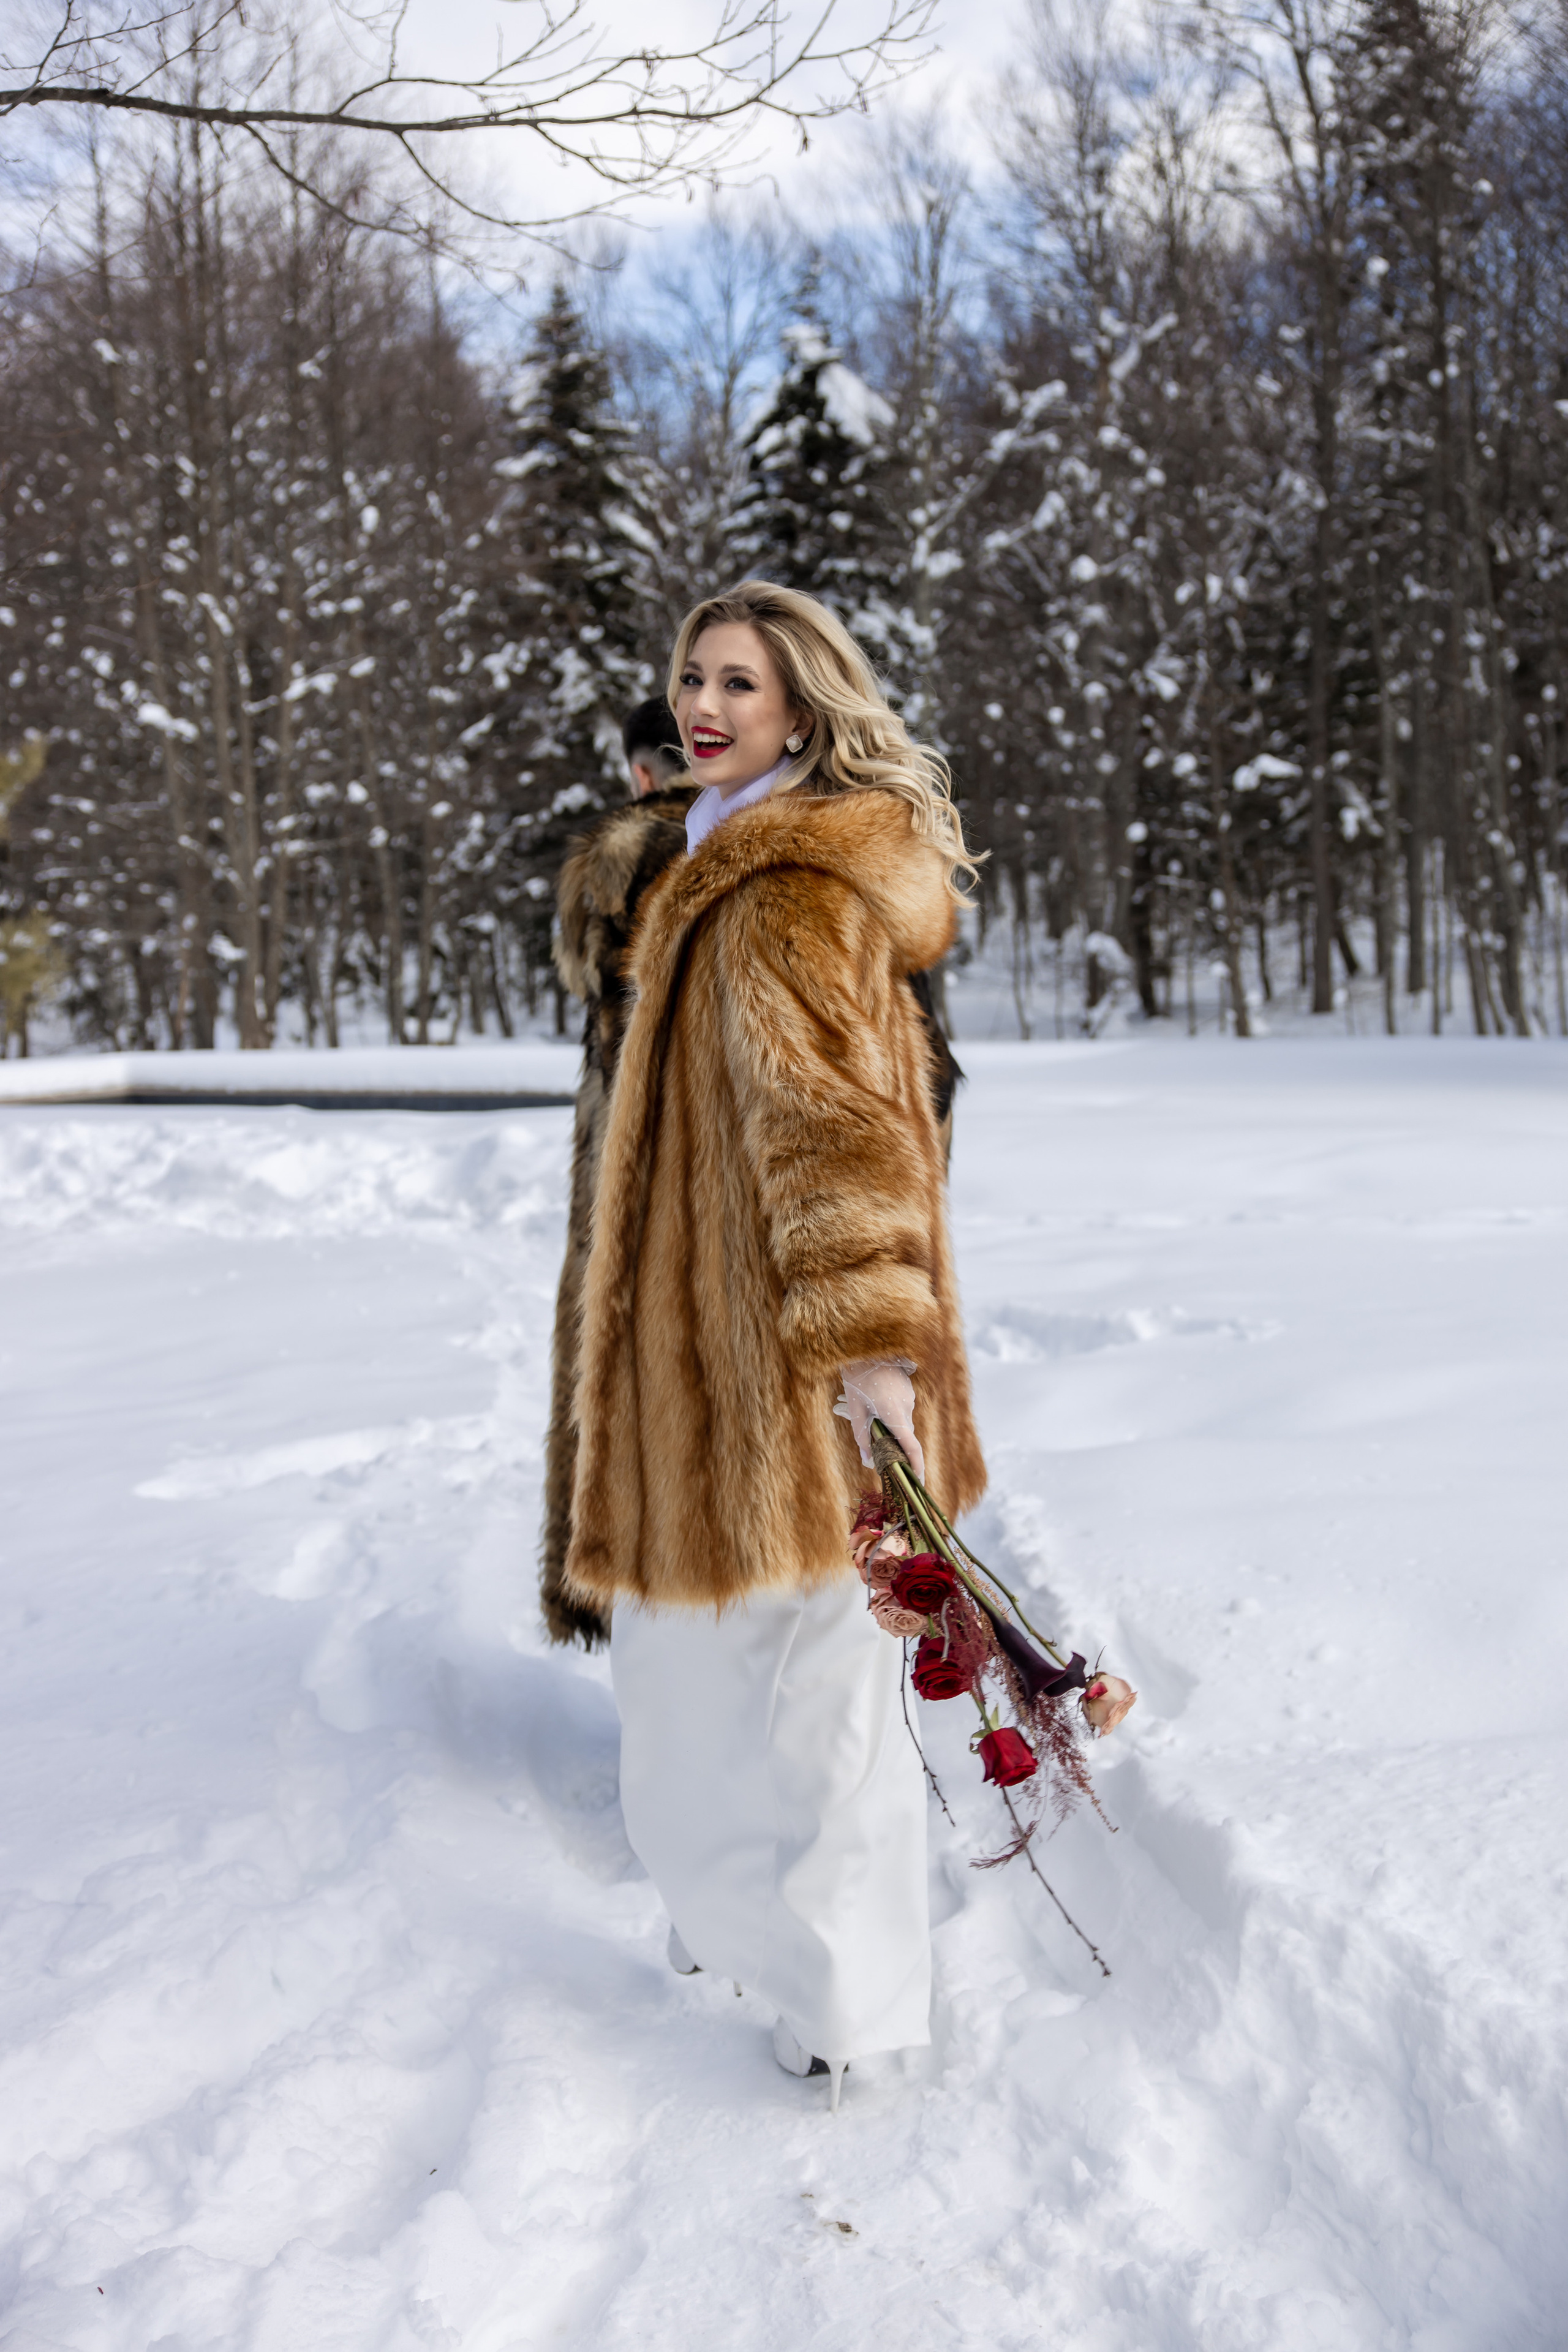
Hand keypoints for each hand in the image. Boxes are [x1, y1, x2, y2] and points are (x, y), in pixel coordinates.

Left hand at [833, 1357, 924, 1483]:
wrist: (864, 1345)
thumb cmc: (856, 1377)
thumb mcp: (855, 1409)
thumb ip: (862, 1436)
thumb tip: (868, 1460)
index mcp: (895, 1413)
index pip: (912, 1447)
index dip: (917, 1466)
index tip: (919, 1482)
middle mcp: (907, 1406)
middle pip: (904, 1435)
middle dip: (892, 1445)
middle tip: (874, 1448)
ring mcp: (909, 1396)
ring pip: (901, 1420)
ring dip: (888, 1424)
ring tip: (865, 1409)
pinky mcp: (907, 1389)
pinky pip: (900, 1407)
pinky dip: (889, 1411)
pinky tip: (873, 1399)